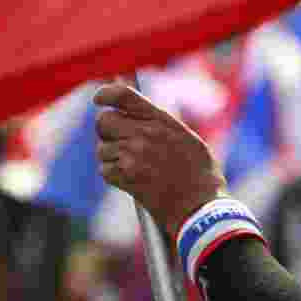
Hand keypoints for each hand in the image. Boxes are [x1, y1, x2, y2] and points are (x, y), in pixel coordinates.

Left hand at [94, 83, 228, 234]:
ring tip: (134, 166)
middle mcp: (144, 132)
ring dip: (111, 157)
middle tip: (118, 140)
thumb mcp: (185, 137)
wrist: (201, 206)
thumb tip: (131, 111)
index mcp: (161, 119)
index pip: (123, 95)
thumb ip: (158, 122)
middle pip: (104, 121)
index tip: (99, 99)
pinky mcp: (125, 176)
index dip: (106, 94)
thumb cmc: (199, 173)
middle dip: (107, 130)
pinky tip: (132, 180)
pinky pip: (105, 169)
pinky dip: (113, 175)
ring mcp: (133, 154)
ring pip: (102, 148)